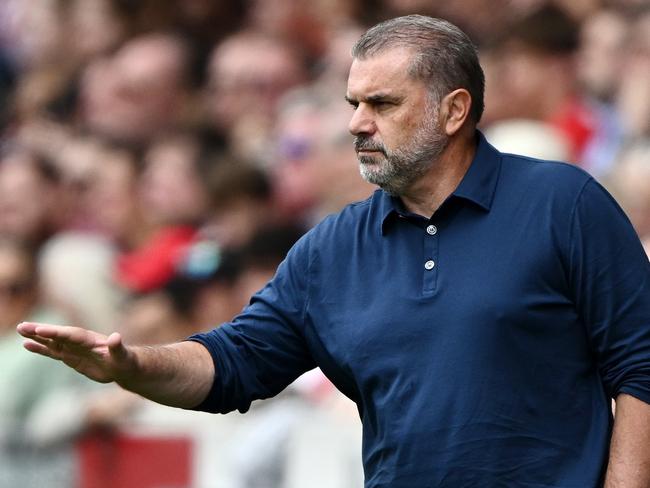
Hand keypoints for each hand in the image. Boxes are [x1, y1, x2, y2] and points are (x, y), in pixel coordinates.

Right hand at [17, 322, 136, 383]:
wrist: (124, 366)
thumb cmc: (125, 360)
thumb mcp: (123, 356)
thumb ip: (118, 347)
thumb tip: (115, 337)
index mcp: (91, 340)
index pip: (71, 335)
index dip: (56, 332)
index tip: (40, 330)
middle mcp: (79, 342)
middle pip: (57, 335)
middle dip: (41, 331)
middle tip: (22, 326)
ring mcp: (74, 349)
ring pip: (52, 341)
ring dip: (36, 337)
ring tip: (20, 330)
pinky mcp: (70, 357)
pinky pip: (52, 352)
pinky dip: (40, 348)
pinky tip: (27, 345)